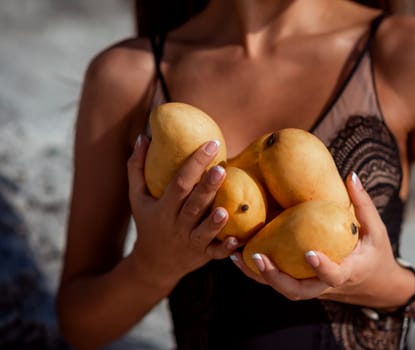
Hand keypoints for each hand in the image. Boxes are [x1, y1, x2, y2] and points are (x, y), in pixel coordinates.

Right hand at [127, 135, 238, 289]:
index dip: (195, 164)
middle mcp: (177, 225)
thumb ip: (137, 168)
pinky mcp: (203, 256)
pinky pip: (215, 253)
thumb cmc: (148, 222)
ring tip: (226, 208)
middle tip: (222, 169)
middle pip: (193, 206)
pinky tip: (236, 240)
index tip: (212, 144)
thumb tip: (143, 136)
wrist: (153, 264)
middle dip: (207, 188)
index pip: (179, 184)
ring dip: (214, 222)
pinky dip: (226, 249)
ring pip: (203, 232)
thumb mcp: (137, 198)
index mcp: (163, 209)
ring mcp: (191, 243)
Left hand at [230, 173, 411, 307]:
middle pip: (297, 291)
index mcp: (347, 272)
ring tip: (236, 255)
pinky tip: (238, 254)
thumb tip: (350, 175)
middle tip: (258, 257)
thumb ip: (362, 204)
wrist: (374, 283)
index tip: (309, 253)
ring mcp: (311, 287)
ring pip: (282, 289)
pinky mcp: (301, 283)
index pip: (334, 276)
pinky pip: (277, 281)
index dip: (322, 268)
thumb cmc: (375, 253)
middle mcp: (325, 286)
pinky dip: (257, 272)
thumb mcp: (376, 230)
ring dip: (258, 276)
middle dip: (275, 278)